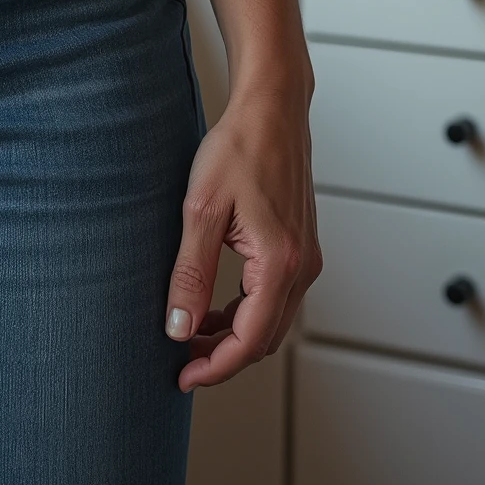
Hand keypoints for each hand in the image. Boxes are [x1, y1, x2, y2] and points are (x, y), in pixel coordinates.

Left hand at [164, 79, 320, 390]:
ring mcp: (306, 259)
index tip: (182, 376)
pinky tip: (215, 304)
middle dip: (222, 356)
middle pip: (264, 339)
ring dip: (233, 334)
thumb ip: (190, 273)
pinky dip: (246, 311)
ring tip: (190, 331)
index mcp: (280, 263)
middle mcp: (302, 267)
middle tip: (179, 357)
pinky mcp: (301, 248)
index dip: (215, 367)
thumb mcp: (201, 209)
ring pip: (271, 321)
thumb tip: (178, 327)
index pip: (250, 340)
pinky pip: (276, 298)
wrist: (271, 108)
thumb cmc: (239, 147)